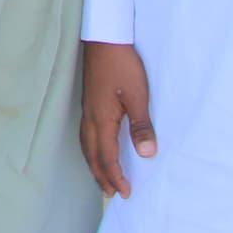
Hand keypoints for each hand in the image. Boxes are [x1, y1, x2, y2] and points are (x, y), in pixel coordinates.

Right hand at [78, 41, 156, 197]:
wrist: (104, 39)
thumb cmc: (122, 65)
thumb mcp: (138, 95)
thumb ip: (141, 126)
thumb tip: (147, 154)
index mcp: (101, 120)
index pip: (107, 157)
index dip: (116, 176)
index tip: (126, 193)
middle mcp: (90, 118)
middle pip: (92, 155)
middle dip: (102, 176)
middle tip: (112, 194)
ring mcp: (87, 110)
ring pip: (86, 146)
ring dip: (94, 165)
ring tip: (102, 178)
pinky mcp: (88, 102)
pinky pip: (86, 135)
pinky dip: (90, 150)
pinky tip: (96, 148)